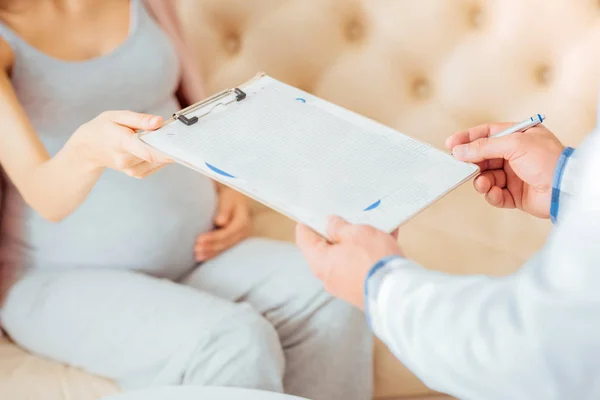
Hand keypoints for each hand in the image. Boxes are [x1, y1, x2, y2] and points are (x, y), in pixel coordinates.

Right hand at [66, 111, 171, 177]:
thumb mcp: (116, 116)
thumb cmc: (103, 128)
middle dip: (169, 144)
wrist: (87, 149)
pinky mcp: (137, 174)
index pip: (147, 150)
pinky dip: (161, 156)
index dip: (166, 149)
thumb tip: (159, 122)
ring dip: (166, 150)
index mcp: (121, 142)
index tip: (180, 143)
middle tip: (178, 133)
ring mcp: (131, 169)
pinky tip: (156, 146)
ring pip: (159, 161)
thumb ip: (139, 119)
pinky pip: (156, 165)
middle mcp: (126, 160)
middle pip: (157, 155)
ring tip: (162, 136)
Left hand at [195, 186, 251, 260]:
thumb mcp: (228, 199)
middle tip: (196, 249)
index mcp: (243, 220)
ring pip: (225, 247)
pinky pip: (224, 248)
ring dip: (211, 252)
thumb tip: (220, 222)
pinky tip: (203, 257)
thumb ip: (225, 210)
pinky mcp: (234, 240)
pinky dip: (213, 253)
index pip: (228, 232)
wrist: (236, 199)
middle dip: (211, 247)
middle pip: (227, 242)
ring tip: (197, 255)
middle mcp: (244, 231)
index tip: (199, 239)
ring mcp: (240, 237)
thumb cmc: (230, 197)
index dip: (214, 237)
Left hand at [295, 216, 402, 308]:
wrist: (397, 291)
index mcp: (320, 263)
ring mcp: (345, 285)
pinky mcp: (362, 289)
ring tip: (371, 226)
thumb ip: (339, 227)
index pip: (304, 241)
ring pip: (347, 257)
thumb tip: (330, 223)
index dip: (306, 225)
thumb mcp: (355, 233)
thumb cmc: (372, 260)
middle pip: (326, 249)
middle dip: (336, 232)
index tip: (310, 214)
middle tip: (344, 217)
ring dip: (357, 242)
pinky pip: (362, 266)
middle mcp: (329, 277)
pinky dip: (370, 253)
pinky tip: (387, 239)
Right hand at [447, 123, 564, 218]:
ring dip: (481, 181)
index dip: (468, 138)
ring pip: (487, 177)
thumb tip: (460, 151)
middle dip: (472, 163)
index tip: (451, 144)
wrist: (565, 188)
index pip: (487, 134)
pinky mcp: (516, 194)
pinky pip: (496, 194)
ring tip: (483, 183)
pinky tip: (495, 192)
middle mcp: (516, 155)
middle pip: (483, 157)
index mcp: (519, 136)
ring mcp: (515, 175)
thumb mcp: (514, 144)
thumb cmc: (548, 160)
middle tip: (460, 167)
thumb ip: (484, 147)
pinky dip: (492, 194)